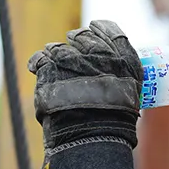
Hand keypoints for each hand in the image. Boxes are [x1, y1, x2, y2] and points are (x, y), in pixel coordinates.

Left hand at [27, 20, 143, 168]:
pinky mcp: (50, 68)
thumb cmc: (114, 125)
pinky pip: (40, 58)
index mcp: (123, 59)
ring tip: (57, 67)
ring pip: (59, 47)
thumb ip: (119, 77)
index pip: (110, 30)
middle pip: (83, 36)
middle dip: (76, 40)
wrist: (92, 139)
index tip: (94, 30)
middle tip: (73, 50)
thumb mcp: (129, 96)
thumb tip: (108, 73)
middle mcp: (99, 54)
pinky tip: (38, 67)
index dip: (100, 28)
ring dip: (56, 53)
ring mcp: (73, 59)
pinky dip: (38, 62)